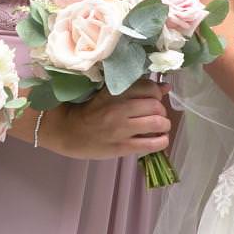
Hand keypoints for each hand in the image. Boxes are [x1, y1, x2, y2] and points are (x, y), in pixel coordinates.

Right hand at [43, 80, 172, 159]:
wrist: (68, 131)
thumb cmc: (89, 110)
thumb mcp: (109, 93)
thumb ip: (136, 88)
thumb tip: (166, 86)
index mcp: (116, 92)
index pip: (149, 87)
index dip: (157, 93)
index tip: (154, 98)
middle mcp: (120, 109)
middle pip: (156, 105)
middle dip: (161, 110)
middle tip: (157, 114)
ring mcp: (121, 129)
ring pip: (157, 123)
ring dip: (164, 124)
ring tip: (161, 126)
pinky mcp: (121, 147)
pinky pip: (150, 144)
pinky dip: (161, 141)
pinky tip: (160, 139)